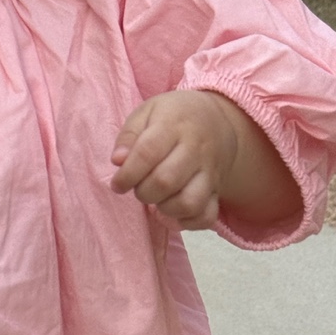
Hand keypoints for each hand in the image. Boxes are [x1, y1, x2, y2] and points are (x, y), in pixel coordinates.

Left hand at [110, 90, 237, 228]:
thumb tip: (118, 160)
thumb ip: (129, 135)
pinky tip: (174, 212)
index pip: (148, 153)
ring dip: (165, 208)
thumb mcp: (147, 112)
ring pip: (189, 203)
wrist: (218, 121)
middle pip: (166, 181)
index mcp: (174, 125)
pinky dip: (187, 222)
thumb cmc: (173, 118)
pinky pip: (206, 217)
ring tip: (158, 198)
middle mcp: (196, 149)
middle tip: (139, 187)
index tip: (118, 184)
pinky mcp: (218, 191)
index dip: (127, 174)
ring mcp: (211, 172)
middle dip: (143, 192)